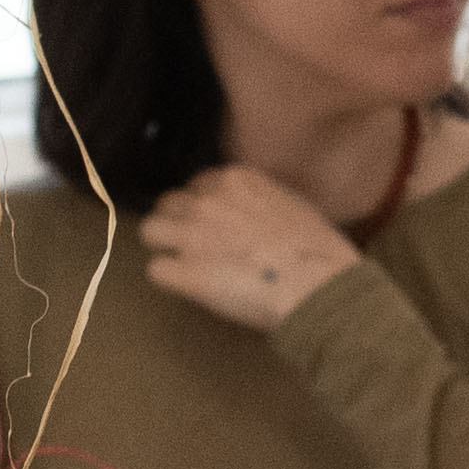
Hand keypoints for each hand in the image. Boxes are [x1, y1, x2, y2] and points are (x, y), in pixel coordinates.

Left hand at [139, 164, 366, 333]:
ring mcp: (193, 235)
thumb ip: (259, 202)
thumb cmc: (318, 253)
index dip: (202, 208)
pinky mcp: (186, 273)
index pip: (197, 185)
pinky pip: (156, 270)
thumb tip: (249, 214)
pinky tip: (189, 287)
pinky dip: (170, 279)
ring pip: (150, 231)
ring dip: (165, 247)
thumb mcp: (293, 206)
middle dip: (178, 223)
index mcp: (236, 181)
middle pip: (168, 204)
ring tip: (185, 266)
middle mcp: (209, 201)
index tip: (214, 225)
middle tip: (196, 247)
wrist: (317, 286)